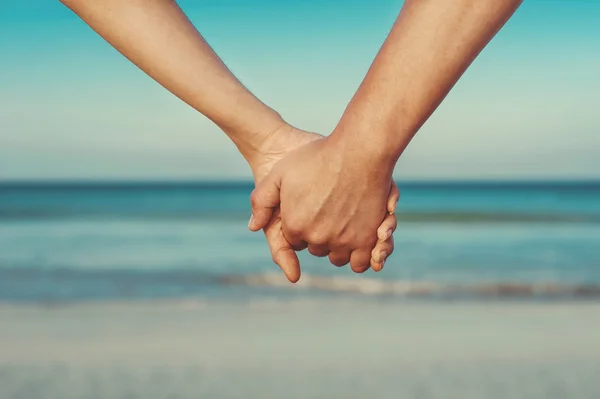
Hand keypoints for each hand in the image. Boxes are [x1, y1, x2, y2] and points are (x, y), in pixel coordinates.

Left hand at [249, 129, 398, 281]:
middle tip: (327, 214)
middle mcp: (316, 237)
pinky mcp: (366, 239)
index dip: (301, 225)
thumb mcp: (280, 173)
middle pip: (316, 248)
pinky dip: (359, 256)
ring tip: (342, 225)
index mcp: (294, 225)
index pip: (294, 239)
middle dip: (319, 235)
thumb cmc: (319, 157)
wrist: (359, 150)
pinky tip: (358, 238)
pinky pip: (360, 262)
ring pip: (338, 256)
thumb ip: (261, 200)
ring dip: (338, 246)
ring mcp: (342, 240)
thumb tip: (253, 226)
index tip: (310, 210)